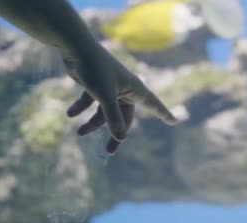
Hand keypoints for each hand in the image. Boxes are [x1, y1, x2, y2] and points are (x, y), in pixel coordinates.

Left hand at [61, 43, 178, 154]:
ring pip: (104, 112)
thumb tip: (120, 138)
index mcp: (134, 89)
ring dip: (92, 122)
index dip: (164, 114)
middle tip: (109, 152)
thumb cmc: (95, 69)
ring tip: (79, 132)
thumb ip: (112, 118)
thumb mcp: (104, 96)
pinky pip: (91, 101)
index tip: (175, 121)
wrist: (75, 46)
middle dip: (114, 134)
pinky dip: (81, 107)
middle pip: (123, 118)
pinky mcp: (95, 84)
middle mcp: (125, 89)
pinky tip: (70, 114)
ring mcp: (110, 87)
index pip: (154, 105)